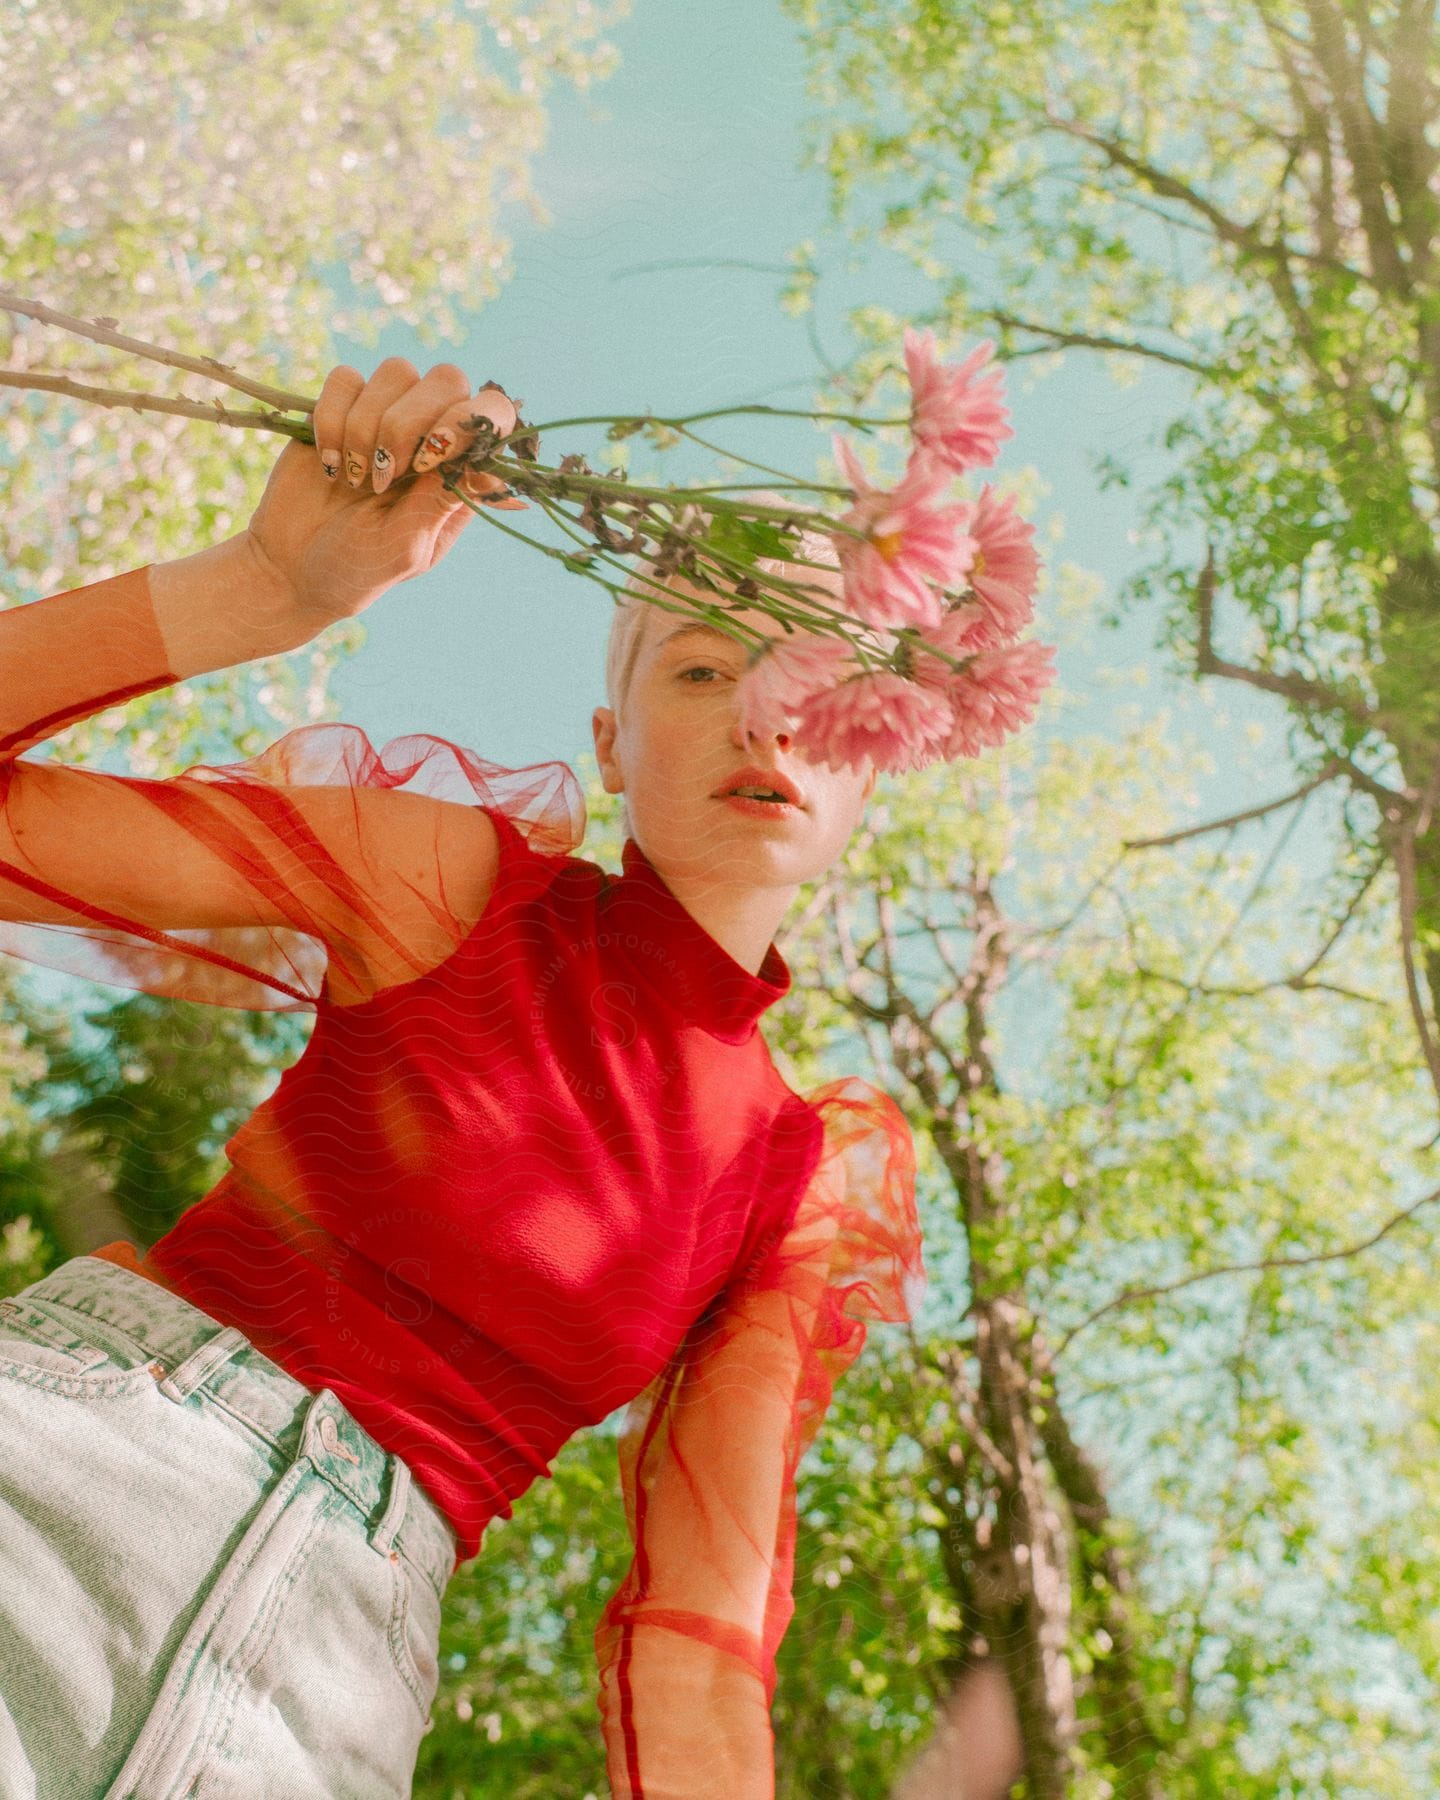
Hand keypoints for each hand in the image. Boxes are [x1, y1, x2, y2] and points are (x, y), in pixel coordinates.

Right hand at [243, 358, 523, 630]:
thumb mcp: (407, 545)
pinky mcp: (339, 407)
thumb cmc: (360, 568)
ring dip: (368, 427)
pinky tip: (330, 463)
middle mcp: (431, 434)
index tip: (430, 457)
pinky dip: (333, 419)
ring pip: (397, 371)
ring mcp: (386, 415)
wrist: (292, 570)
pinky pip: (345, 378)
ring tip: (356, 479)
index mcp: (460, 471)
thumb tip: (487, 465)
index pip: (493, 412)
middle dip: (410, 423)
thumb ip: (442, 500)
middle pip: (448, 379)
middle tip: (385, 476)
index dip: (466, 420)